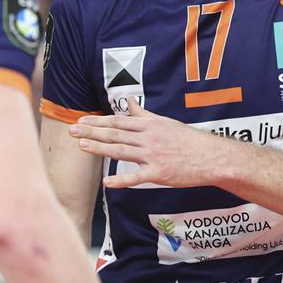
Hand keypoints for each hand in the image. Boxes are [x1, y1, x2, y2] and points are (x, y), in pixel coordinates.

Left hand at [70, 100, 220, 189]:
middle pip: (115, 134)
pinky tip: (106, 182)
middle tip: (72, 130)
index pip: (118, 121)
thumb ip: (144, 114)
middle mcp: (149, 138)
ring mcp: (153, 156)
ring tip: (82, 146)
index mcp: (150, 125)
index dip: (98, 121)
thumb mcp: (165, 122)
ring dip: (100, 149)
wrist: (210, 157)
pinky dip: (121, 180)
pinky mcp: (159, 174)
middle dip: (92, 132)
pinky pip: (136, 178)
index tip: (81, 121)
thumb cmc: (188, 140)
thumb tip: (129, 101)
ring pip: (121, 151)